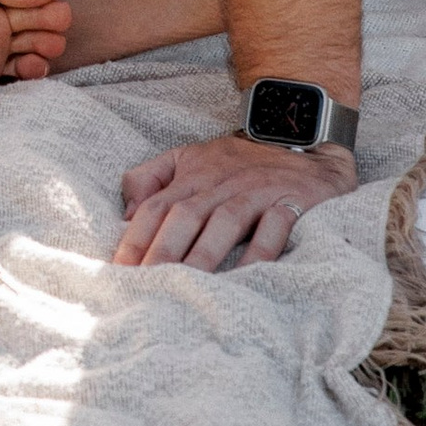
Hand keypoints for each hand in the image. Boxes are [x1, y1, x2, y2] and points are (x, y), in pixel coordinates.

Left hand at [113, 128, 357, 271]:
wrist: (306, 138)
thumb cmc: (242, 160)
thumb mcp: (192, 156)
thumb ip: (153, 177)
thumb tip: (127, 212)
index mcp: (195, 173)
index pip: (157, 205)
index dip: (136, 237)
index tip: (118, 269)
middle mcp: (223, 182)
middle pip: (186, 215)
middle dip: (163, 251)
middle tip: (146, 284)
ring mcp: (258, 190)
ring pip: (225, 221)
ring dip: (203, 254)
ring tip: (186, 286)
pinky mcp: (292, 200)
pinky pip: (275, 227)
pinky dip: (259, 251)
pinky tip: (244, 277)